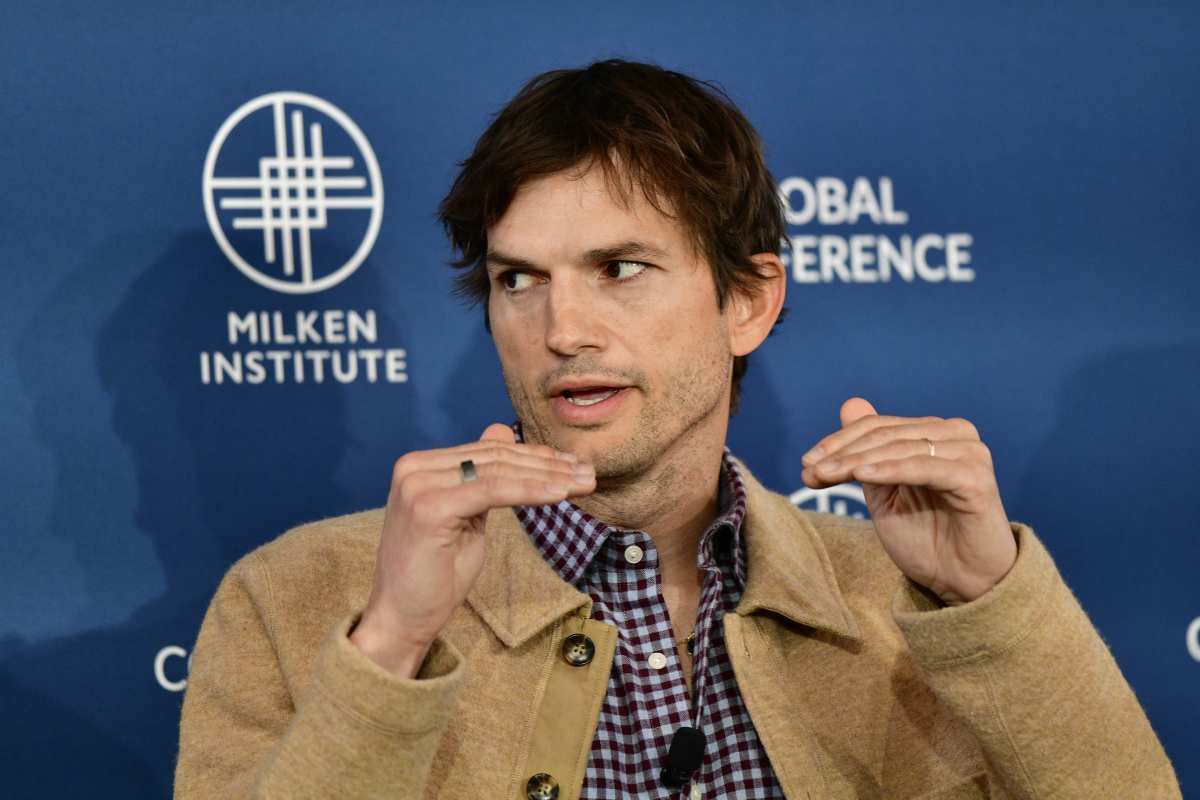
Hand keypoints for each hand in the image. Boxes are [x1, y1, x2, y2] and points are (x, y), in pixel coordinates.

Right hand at [351, 423, 594, 674]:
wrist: (402, 618)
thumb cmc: (436, 574)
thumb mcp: (466, 516)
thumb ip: (481, 477)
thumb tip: (502, 432)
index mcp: (420, 466)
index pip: (488, 452)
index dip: (534, 456)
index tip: (572, 465)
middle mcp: (414, 467)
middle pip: (495, 458)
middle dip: (548, 465)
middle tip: (588, 473)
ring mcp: (418, 484)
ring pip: (498, 472)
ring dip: (548, 477)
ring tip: (583, 483)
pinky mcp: (429, 506)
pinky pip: (493, 491)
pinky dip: (530, 490)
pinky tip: (559, 494)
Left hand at [801, 398, 1016, 603]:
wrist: (962, 581)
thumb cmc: (926, 538)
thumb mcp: (885, 493)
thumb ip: (868, 452)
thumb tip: (850, 403)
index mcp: (934, 433)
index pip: (877, 426)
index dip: (838, 442)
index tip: (806, 464)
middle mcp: (955, 435)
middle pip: (885, 434)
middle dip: (842, 453)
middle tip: (809, 473)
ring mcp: (969, 453)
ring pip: (900, 448)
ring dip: (856, 461)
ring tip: (824, 475)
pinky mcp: (975, 477)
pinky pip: (923, 467)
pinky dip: (889, 469)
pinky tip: (861, 475)